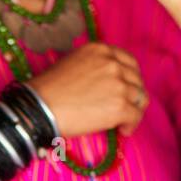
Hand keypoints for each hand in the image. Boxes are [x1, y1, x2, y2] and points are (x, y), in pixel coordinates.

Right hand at [30, 43, 148, 138]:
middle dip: (133, 95)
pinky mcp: (120, 106)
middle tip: (126, 108)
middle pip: (137, 80)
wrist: (40, 109)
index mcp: (100, 50)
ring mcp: (119, 85)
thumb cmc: (48, 89)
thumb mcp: (71, 63)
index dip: (130, 77)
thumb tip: (103, 83)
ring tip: (123, 121)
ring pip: (140, 98)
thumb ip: (92, 66)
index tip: (126, 88)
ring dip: (133, 110)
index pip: (128, 61)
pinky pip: (135, 116)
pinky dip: (131, 125)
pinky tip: (122, 130)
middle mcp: (113, 63)